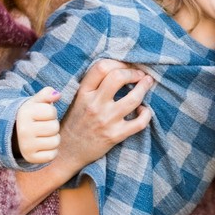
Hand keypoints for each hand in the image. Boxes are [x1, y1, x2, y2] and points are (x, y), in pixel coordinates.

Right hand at [14, 87, 61, 164]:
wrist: (15, 135)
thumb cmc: (31, 116)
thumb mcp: (36, 102)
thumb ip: (46, 94)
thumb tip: (57, 94)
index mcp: (24, 113)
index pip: (51, 112)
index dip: (51, 113)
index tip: (42, 115)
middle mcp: (23, 130)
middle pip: (54, 127)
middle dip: (53, 126)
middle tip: (43, 126)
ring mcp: (26, 145)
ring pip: (55, 142)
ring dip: (53, 138)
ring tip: (43, 136)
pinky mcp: (30, 158)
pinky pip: (52, 155)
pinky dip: (51, 151)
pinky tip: (42, 146)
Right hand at [16, 59, 154, 214]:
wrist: (66, 152)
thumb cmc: (74, 122)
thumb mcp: (77, 99)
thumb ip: (93, 85)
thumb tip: (117, 68)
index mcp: (83, 93)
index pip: (101, 67)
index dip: (118, 62)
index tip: (126, 65)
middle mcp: (94, 104)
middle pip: (118, 77)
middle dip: (133, 72)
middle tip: (140, 74)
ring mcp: (105, 120)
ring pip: (133, 98)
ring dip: (144, 88)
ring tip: (147, 83)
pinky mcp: (115, 136)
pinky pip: (139, 122)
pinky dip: (146, 114)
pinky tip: (144, 110)